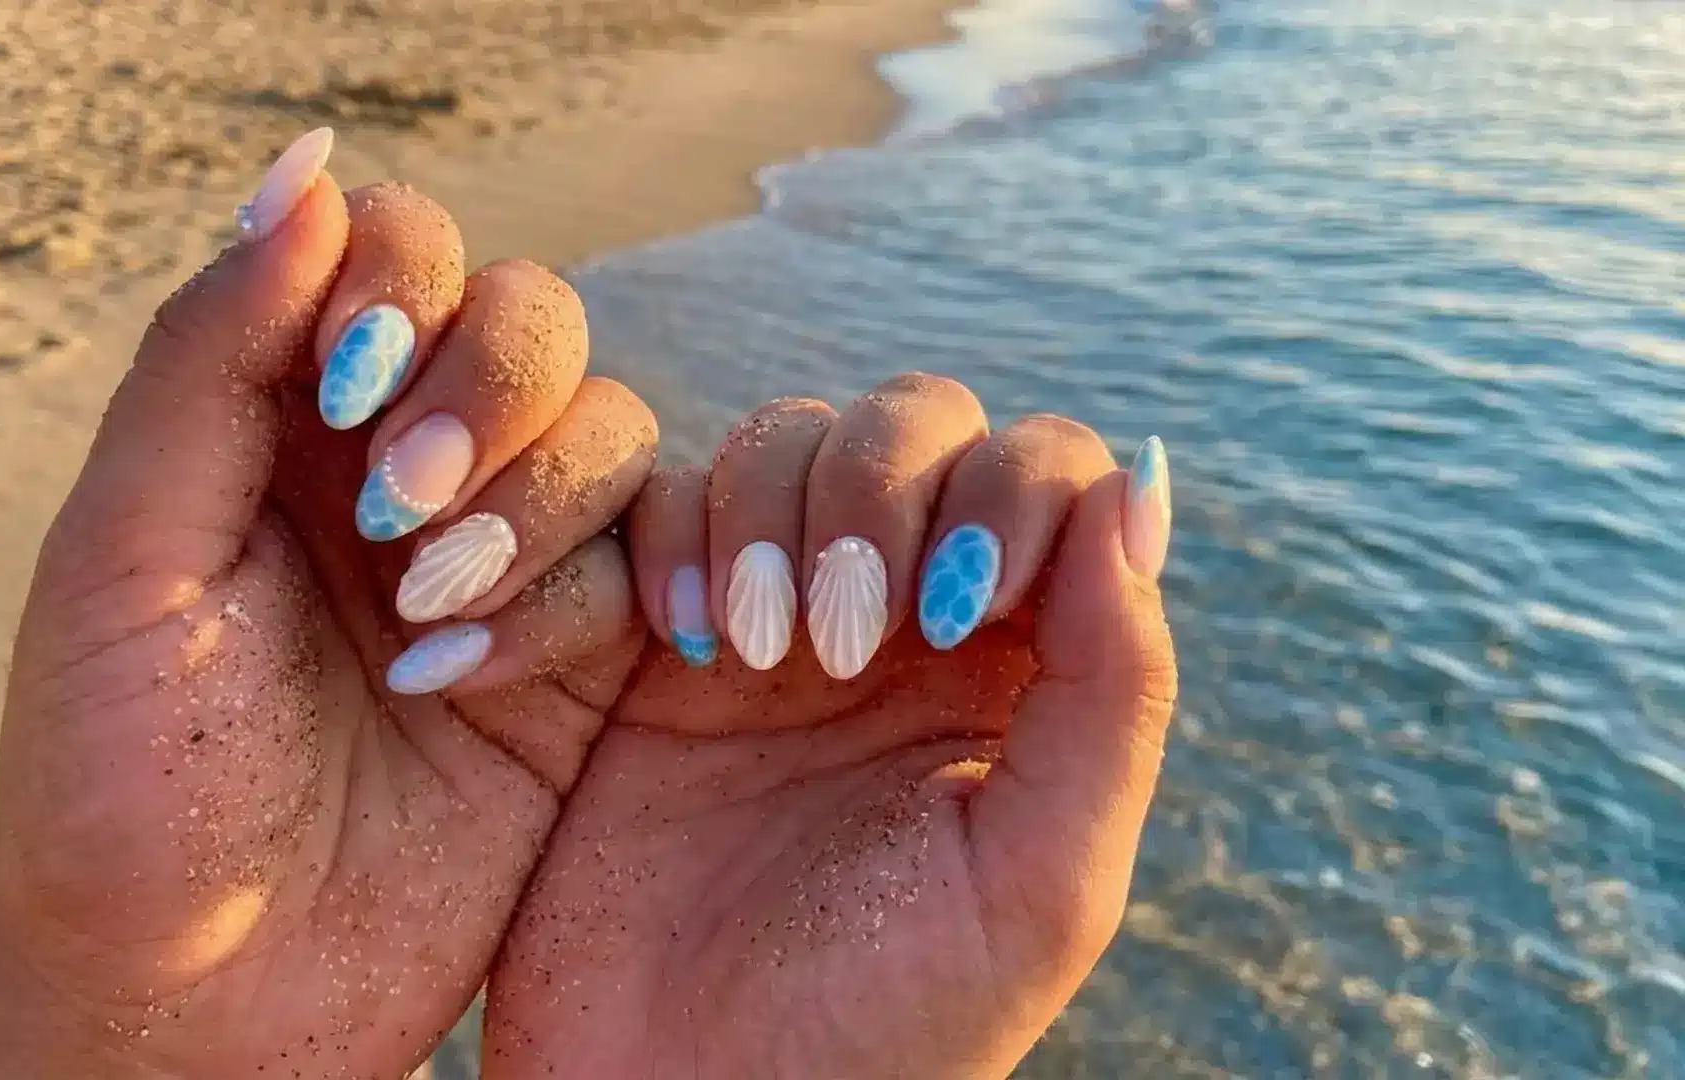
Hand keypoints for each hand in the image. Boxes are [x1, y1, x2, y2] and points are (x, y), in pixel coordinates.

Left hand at [0, 131, 654, 1078]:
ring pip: (614, 433)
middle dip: (488, 391)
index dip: (401, 287)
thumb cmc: (117, 779)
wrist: (189, 1001)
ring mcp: (509, 564)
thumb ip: (211, 355)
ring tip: (423, 626)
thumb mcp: (125, 552)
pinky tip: (468, 684)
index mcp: (289, 421)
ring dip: (532, 510)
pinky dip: (581, 602)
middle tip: (399, 517)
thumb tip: (303, 171)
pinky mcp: (584, 666)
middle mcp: (410, 473)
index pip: (401, 254)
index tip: (342, 392)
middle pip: (534, 319)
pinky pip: (645, 569)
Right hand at [484, 377, 1176, 1077]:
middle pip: (919, 428)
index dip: (1006, 501)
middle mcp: (905, 622)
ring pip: (791, 442)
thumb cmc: (879, 1030)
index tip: (952, 615)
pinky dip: (673, 535)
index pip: (1050, 480)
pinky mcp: (654, 637)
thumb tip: (1143, 486)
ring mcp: (776, 619)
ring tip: (750, 651)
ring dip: (773, 512)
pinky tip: (678, 642)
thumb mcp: (1041, 879)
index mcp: (1020, 671)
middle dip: (879, 494)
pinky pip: (665, 502)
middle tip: (841, 644)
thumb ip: (1114, 688)